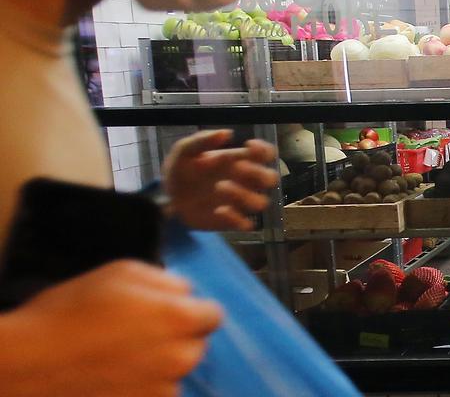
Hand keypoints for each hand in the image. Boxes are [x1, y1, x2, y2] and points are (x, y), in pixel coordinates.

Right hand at [0, 260, 221, 396]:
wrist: (27, 362)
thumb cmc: (73, 309)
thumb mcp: (122, 272)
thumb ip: (167, 281)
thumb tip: (187, 293)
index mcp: (179, 319)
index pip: (214, 315)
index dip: (193, 310)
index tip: (169, 312)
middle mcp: (180, 358)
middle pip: (196, 345)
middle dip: (178, 337)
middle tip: (140, 333)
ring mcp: (161, 391)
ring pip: (176, 373)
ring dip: (161, 365)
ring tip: (122, 357)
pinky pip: (155, 394)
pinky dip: (143, 387)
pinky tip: (114, 376)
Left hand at [163, 130, 278, 230]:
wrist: (165, 198)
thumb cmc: (181, 171)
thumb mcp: (185, 150)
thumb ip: (203, 140)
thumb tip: (227, 133)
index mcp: (240, 161)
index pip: (267, 155)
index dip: (265, 150)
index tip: (248, 146)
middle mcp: (245, 182)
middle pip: (271, 179)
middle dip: (258, 173)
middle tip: (236, 168)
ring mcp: (240, 203)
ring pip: (261, 202)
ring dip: (244, 194)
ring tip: (220, 186)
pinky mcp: (231, 221)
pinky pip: (247, 224)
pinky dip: (236, 218)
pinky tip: (219, 210)